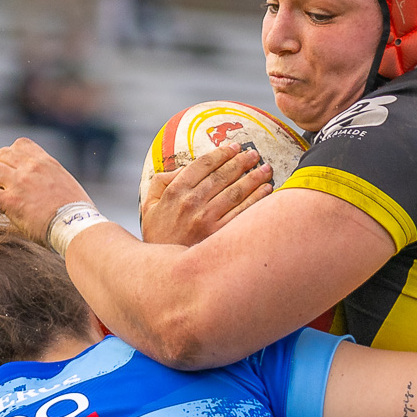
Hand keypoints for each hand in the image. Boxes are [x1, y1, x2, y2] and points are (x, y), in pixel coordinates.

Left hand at [0, 138, 84, 240]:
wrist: (80, 227)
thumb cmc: (78, 214)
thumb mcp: (67, 186)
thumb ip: (51, 179)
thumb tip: (44, 187)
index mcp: (46, 162)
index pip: (20, 145)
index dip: (9, 155)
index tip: (9, 167)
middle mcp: (31, 167)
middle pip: (1, 154)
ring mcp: (19, 183)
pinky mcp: (11, 202)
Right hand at [141, 145, 271, 245]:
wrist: (162, 269)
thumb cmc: (158, 233)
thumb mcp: (150, 204)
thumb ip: (162, 182)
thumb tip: (183, 168)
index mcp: (175, 191)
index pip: (202, 165)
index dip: (220, 153)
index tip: (234, 147)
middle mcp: (191, 203)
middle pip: (222, 176)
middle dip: (241, 162)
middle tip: (254, 154)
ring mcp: (206, 220)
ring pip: (235, 192)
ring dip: (254, 178)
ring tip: (266, 169)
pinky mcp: (218, 235)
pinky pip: (242, 213)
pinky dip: (257, 199)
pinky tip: (267, 191)